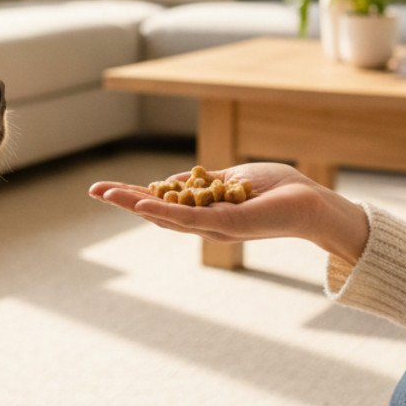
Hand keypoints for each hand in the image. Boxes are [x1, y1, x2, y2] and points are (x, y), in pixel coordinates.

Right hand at [89, 163, 369, 263]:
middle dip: (124, 201)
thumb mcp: (230, 179)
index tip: (108, 186)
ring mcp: (215, 226)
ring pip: (166, 216)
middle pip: (157, 213)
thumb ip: (202, 182)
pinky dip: (163, 211)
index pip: (163, 203)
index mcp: (205, 211)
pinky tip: (142, 202)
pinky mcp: (228, 224)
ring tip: (105, 193)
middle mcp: (205, 224)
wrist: (312, 204)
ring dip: (134, 204)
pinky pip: (190, 217)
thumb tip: (170, 181)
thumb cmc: (278, 191)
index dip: (135, 195)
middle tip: (93, 189)